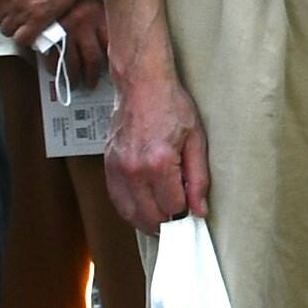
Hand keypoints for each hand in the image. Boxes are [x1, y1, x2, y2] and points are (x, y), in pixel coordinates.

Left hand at [0, 0, 94, 46]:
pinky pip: (23, 39)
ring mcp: (21, 10)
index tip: (2, 5)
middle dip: (4, 17)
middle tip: (14, 14)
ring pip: (7, 31)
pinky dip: (26, 38)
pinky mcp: (38, 19)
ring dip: (15, 28)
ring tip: (23, 22)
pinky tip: (31, 31)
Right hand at [107, 62, 211, 229]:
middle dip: (167, 222)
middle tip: (178, 217)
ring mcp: (118, 169)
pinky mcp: (108, 166)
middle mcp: (134, 170)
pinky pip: (117, 200)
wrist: (141, 84)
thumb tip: (199, 209)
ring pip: (130, 214)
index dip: (184, 213)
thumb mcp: (196, 140)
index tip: (190, 210)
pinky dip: (130, 210)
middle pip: (150, 217)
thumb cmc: (171, 106)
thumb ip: (198, 178)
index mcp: (159, 162)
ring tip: (162, 217)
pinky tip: (144, 207)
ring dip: (147, 221)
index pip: (173, 207)